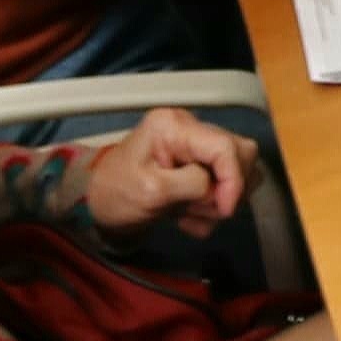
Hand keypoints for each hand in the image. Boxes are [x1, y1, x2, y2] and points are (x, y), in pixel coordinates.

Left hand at [83, 109, 250, 237]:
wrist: (99, 204)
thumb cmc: (116, 194)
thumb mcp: (150, 190)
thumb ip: (190, 184)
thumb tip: (217, 188)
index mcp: (175, 126)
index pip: (225, 147)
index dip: (234, 179)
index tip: (224, 210)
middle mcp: (191, 128)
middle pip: (241, 153)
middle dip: (229, 188)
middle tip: (203, 209)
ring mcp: (198, 146)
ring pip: (241, 169)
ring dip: (221, 199)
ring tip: (189, 212)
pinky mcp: (201, 163)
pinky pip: (227, 184)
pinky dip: (213, 206)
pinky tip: (188, 214)